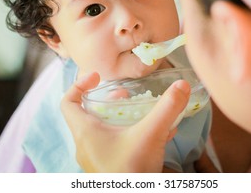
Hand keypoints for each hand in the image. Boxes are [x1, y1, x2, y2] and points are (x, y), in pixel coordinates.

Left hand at [61, 72, 189, 171]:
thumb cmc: (132, 172)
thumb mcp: (151, 135)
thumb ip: (167, 109)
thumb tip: (182, 85)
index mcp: (86, 132)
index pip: (68, 102)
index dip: (79, 84)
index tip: (97, 77)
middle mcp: (87, 145)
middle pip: (89, 114)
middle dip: (110, 101)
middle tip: (126, 96)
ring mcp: (97, 158)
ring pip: (104, 130)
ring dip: (122, 118)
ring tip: (143, 112)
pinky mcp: (109, 168)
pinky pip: (116, 145)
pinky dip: (131, 135)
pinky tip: (157, 135)